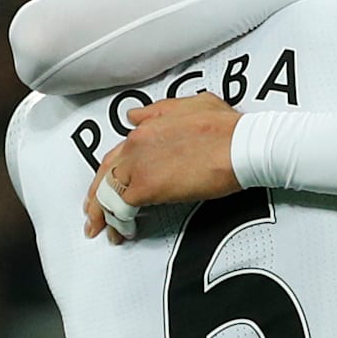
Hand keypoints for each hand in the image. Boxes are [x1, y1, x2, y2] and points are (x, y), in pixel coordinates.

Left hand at [84, 92, 242, 242]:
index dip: (108, 174)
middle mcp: (137, 144)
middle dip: (96, 197)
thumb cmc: (227, 128)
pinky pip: (121, 208)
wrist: (242, 144)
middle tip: (94, 215)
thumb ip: (158, 112)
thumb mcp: (192, 105)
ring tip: (106, 231)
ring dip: (104, 215)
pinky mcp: (148, 187)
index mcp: (146, 126)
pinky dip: (119, 223)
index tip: (106, 187)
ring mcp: (140, 165)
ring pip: (108, 193)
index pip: (117, 154)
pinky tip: (124, 232)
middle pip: (105, 174)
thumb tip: (136, 116)